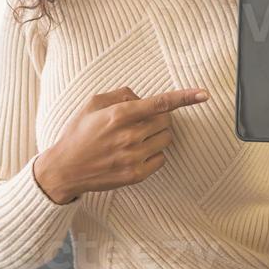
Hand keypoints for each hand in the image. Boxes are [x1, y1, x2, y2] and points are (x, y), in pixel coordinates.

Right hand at [35, 86, 209, 202]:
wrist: (64, 169)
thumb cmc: (78, 134)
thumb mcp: (92, 104)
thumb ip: (119, 95)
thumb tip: (141, 97)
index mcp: (118, 115)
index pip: (159, 103)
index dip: (184, 97)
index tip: (204, 94)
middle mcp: (129, 136)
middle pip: (166, 122)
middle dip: (159, 118)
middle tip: (141, 122)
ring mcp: (133, 157)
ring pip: (166, 140)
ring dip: (158, 135)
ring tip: (138, 137)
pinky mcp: (135, 174)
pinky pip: (161, 159)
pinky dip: (154, 153)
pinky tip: (137, 152)